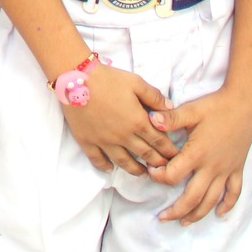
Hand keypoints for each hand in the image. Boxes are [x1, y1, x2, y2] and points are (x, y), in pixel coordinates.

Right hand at [59, 62, 179, 175]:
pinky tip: (110, 169)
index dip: (169, 150)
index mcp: (137, 121)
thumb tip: (170, 108)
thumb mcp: (136, 82)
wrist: (76, 78)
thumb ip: (154, 96)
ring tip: (143, 174)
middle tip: (165, 169)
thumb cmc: (108, 78)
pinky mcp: (87, 141)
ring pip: (123, 162)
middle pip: (144, 154)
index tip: (176, 156)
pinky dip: (105, 166)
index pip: (158, 141)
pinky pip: (97, 159)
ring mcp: (104, 141)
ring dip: (136, 170)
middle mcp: (123, 136)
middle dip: (157, 162)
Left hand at [147, 86, 251, 223]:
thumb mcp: (191, 111)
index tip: (151, 171)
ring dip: (197, 214)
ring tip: (184, 222)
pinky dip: (227, 205)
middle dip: (176, 210)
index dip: (158, 176)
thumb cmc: (216, 106)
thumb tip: (150, 120)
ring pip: (211, 200)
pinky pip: (233, 192)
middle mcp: (212, 167)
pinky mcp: (237, 169)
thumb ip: (170, 119)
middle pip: (192, 198)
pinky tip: (219, 214)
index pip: (173, 175)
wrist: (245, 104)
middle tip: (162, 218)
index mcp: (197, 154)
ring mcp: (226, 170)